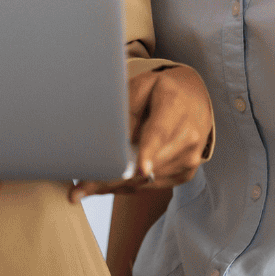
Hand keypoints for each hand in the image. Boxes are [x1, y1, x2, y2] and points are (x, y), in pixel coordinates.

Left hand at [70, 65, 211, 201]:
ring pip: (146, 180)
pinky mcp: (185, 173)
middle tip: (79, 190)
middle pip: (147, 165)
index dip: (150, 151)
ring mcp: (189, 158)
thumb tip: (111, 139)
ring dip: (114, 186)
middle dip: (112, 178)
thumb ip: (127, 108)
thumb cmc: (162, 91)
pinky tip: (105, 186)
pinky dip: (127, 186)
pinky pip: (151, 186)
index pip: (160, 132)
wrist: (195, 100)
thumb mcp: (143, 85)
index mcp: (175, 106)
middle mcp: (188, 135)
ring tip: (83, 188)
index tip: (142, 169)